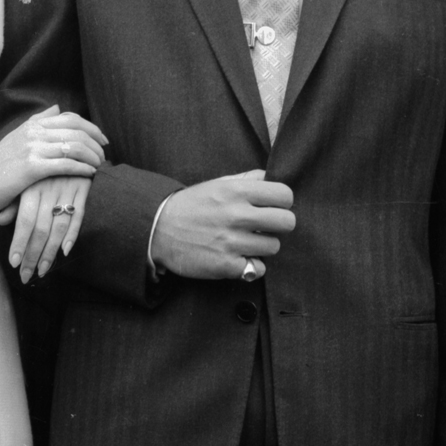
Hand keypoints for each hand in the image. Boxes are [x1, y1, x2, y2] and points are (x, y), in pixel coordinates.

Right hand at [0, 107, 105, 213]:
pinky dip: (83, 168)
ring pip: (74, 147)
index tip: (102, 139)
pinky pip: (66, 164)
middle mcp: (34, 132)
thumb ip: (37, 121)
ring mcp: (33, 149)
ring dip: (92, 156)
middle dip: (96, 142)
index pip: (70, 118)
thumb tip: (56, 107)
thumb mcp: (16, 137)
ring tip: (99, 165)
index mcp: (32, 124)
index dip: (91, 128)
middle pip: (77, 131)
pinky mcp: (32, 168)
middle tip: (105, 154)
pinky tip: (90, 174)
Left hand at [0, 175, 89, 283]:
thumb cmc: (46, 170)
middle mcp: (49, 188)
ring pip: (59, 226)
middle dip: (32, 255)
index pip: (24, 220)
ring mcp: (68, 189)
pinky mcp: (84, 190)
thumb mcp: (28, 182)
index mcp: (32, 186)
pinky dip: (73, 235)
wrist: (75, 149)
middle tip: (26, 276)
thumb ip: (15, 203)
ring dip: (50, 252)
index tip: (14, 263)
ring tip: (42, 271)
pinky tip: (65, 252)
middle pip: (41, 228)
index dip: (19, 243)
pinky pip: (79, 216)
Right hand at [151, 171, 293, 279]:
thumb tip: (271, 177)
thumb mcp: (217, 184)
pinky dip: (251, 265)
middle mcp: (236, 214)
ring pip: (274, 246)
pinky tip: (239, 257)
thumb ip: (246, 179)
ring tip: (246, 241)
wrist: (158, 229)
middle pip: (287, 222)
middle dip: (279, 225)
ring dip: (263, 246)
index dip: (282, 202)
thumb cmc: (192, 205)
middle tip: (264, 226)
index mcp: (236, 191)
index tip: (272, 206)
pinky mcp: (226, 265)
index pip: (284, 195)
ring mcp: (231, 241)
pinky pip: (259, 268)